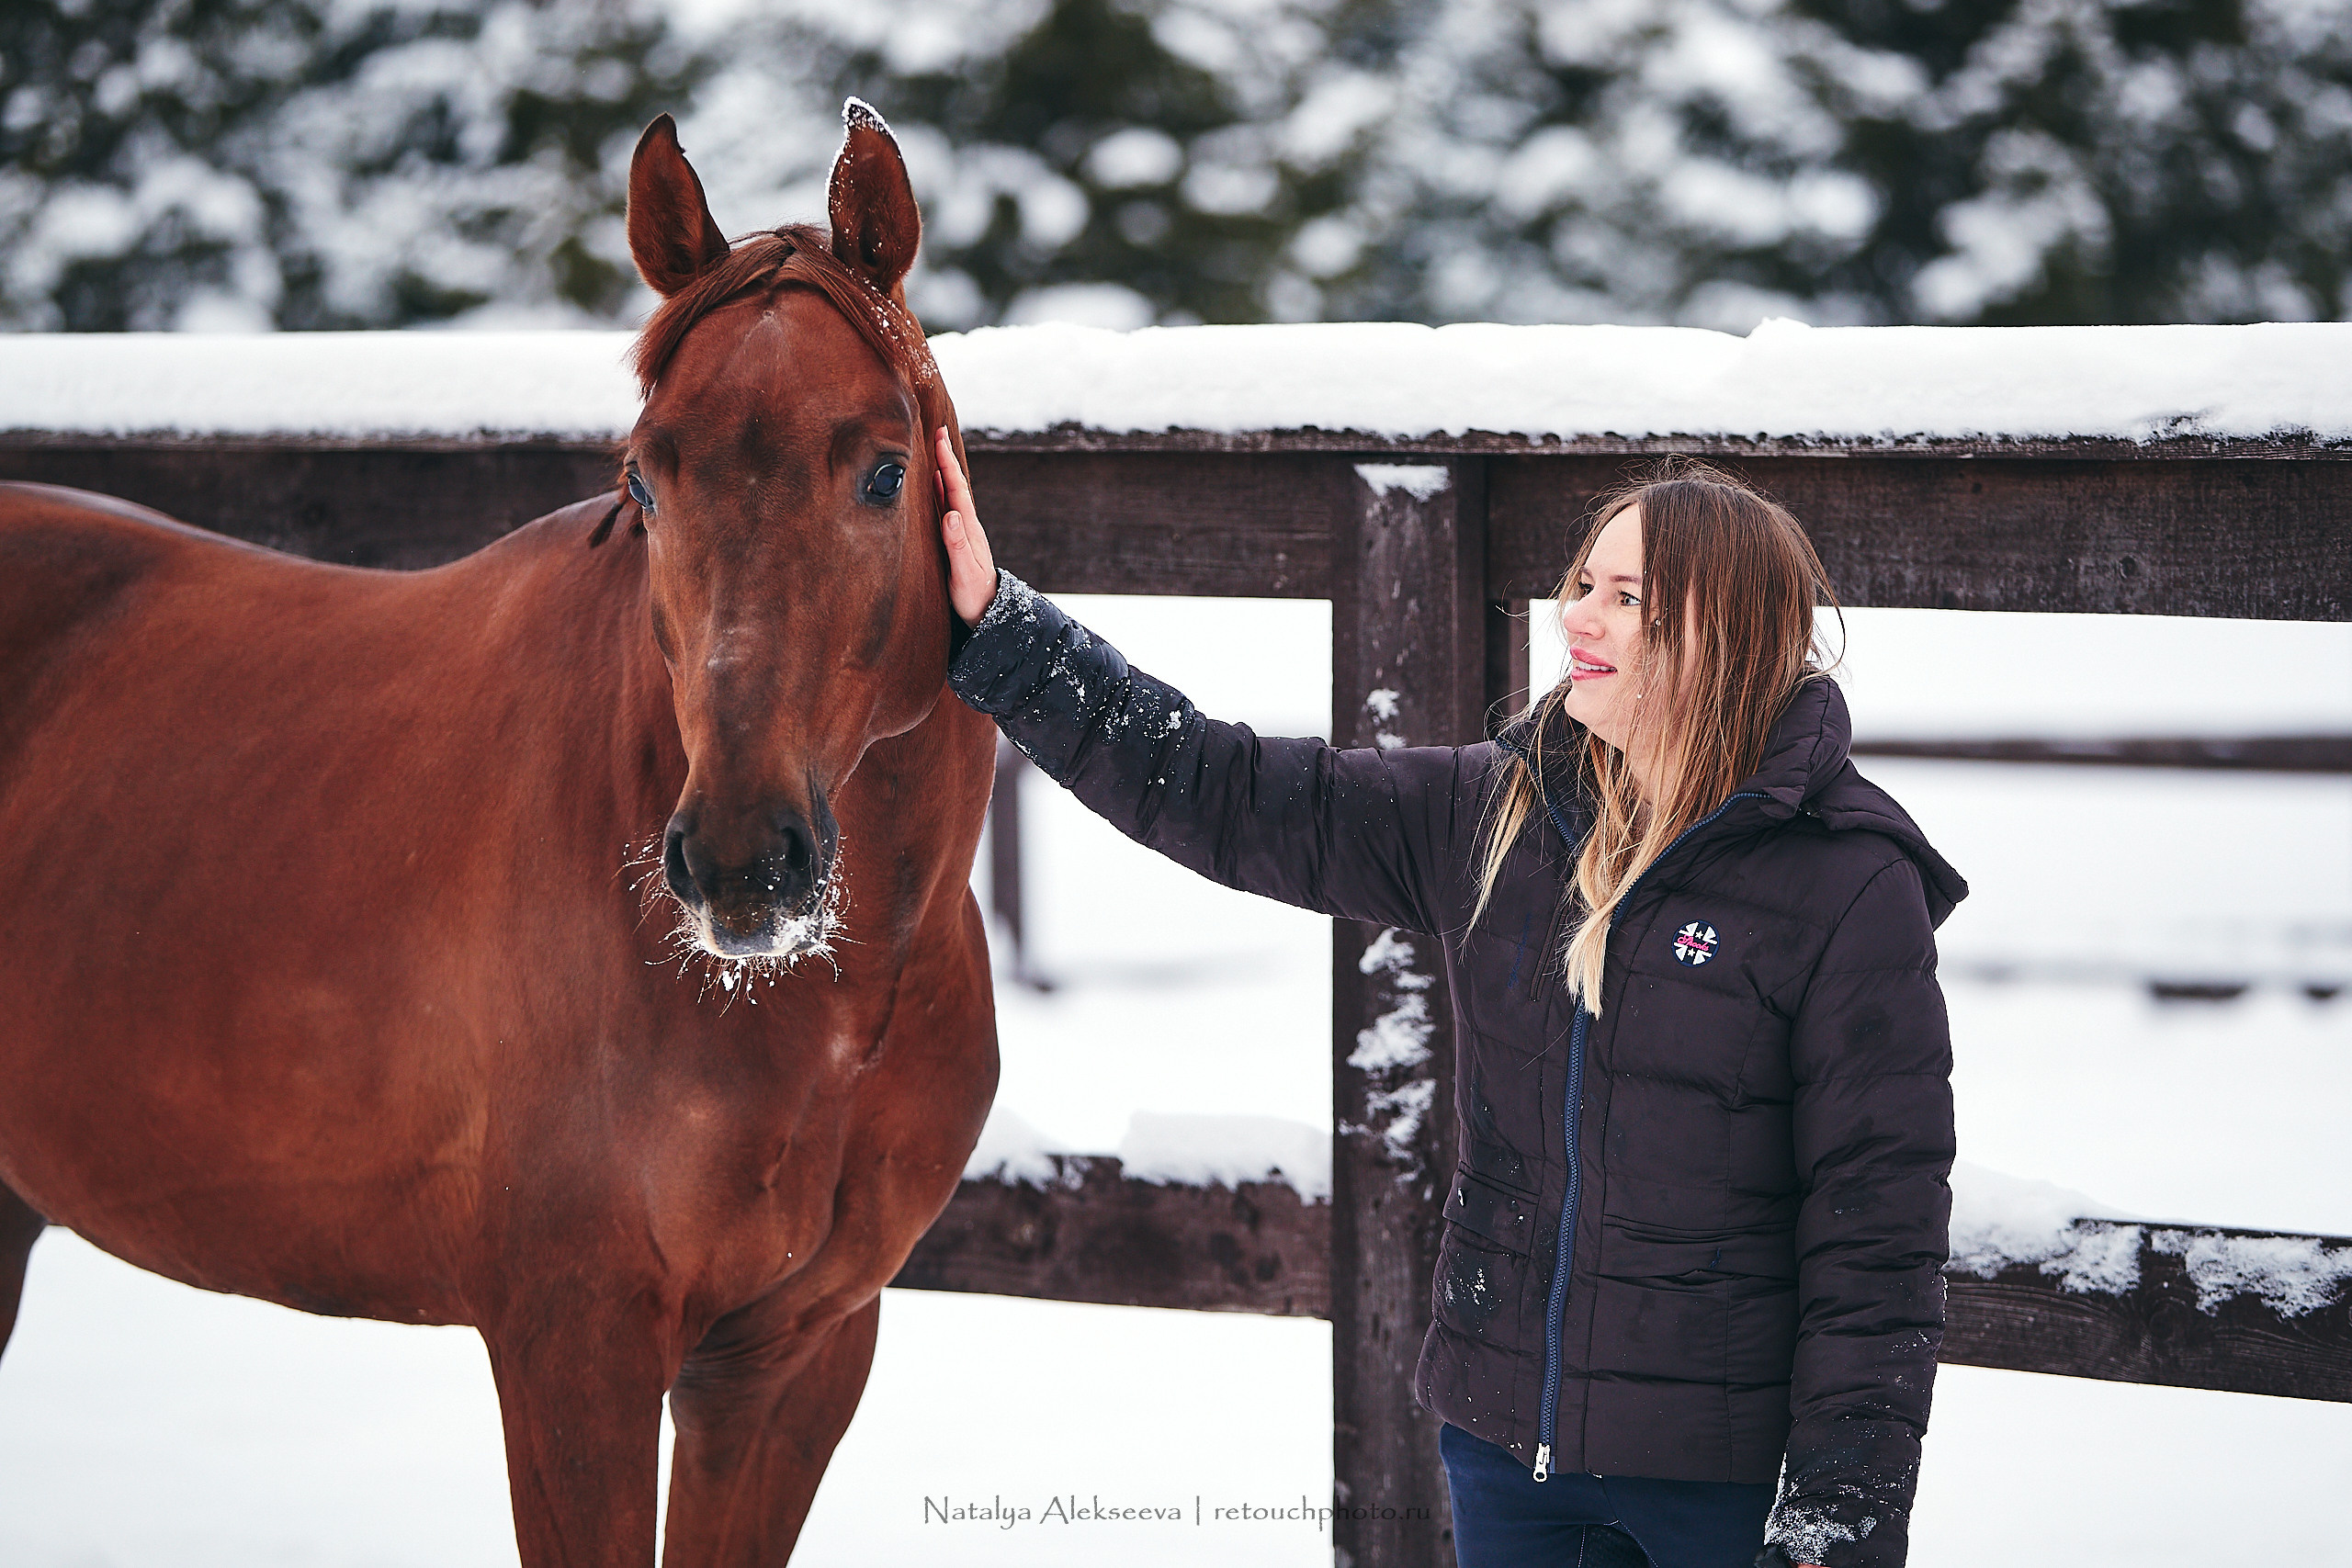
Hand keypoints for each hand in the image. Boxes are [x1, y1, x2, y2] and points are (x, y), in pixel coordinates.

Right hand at [935, 427, 995, 627]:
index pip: (956, 488)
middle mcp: (966, 524)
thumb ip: (956, 544)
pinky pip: (946, 506)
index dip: (947, 462)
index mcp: (967, 528)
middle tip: (937, 431)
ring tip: (934, 449)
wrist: (987, 611)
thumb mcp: (963, 572)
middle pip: (955, 484)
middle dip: (945, 457)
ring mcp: (962, 530)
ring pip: (951, 493)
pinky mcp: (956, 538)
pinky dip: (939, 489)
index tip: (939, 437)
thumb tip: (950, 515)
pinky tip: (934, 483)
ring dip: (942, 470)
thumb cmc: (974, 595)